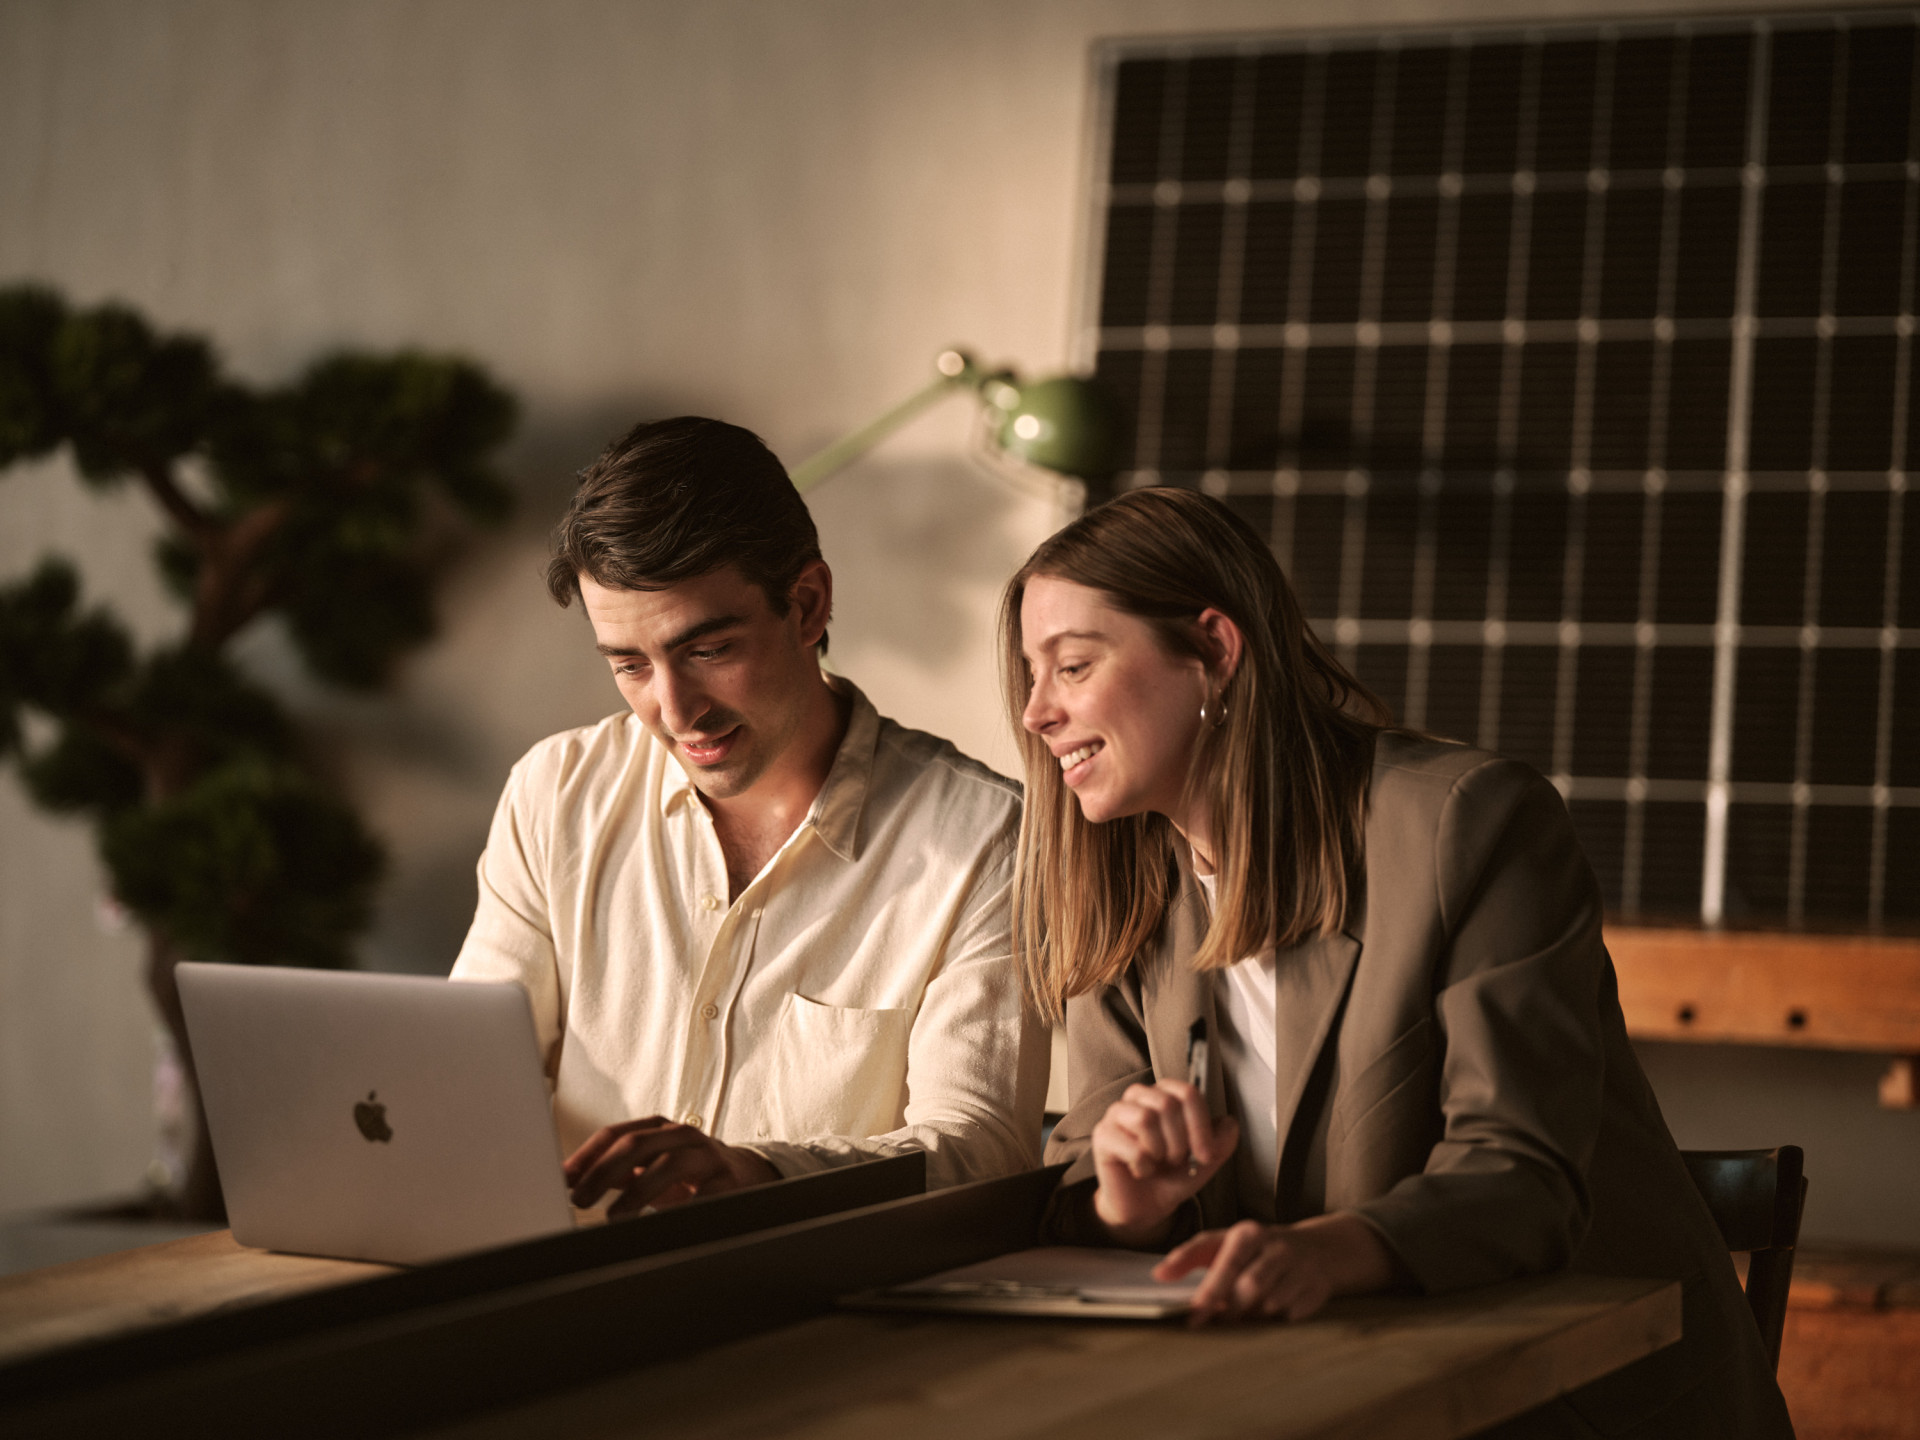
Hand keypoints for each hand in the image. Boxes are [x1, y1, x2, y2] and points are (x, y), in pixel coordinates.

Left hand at [564, 1117, 778, 1216]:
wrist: (747, 1176)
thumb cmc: (688, 1174)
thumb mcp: (652, 1166)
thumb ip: (616, 1173)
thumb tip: (569, 1182)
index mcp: (659, 1129)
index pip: (616, 1133)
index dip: (587, 1155)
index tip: (564, 1178)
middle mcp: (682, 1136)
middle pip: (637, 1144)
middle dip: (603, 1172)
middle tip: (579, 1199)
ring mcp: (706, 1157)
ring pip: (668, 1165)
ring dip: (636, 1193)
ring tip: (614, 1218)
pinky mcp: (727, 1181)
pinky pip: (701, 1196)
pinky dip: (679, 1211)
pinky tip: (660, 1228)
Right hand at [1089, 1080, 1239, 1247]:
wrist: (1145, 1205)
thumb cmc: (1172, 1176)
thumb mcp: (1205, 1161)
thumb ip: (1221, 1141)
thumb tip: (1229, 1123)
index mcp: (1165, 1094)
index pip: (1187, 1092)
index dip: (1200, 1125)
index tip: (1205, 1154)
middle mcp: (1139, 1097)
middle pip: (1166, 1103)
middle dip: (1180, 1141)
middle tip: (1177, 1160)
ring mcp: (1117, 1113)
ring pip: (1145, 1118)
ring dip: (1160, 1150)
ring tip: (1158, 1162)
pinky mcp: (1102, 1135)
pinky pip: (1131, 1146)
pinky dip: (1143, 1165)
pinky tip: (1141, 1170)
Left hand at [1153, 1211, 1397, 1323]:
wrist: (1319, 1249)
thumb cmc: (1257, 1250)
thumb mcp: (1226, 1243)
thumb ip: (1193, 1257)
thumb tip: (1158, 1276)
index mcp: (1248, 1233)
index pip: (1225, 1261)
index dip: (1208, 1289)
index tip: (1193, 1313)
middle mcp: (1276, 1247)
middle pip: (1248, 1287)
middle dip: (1228, 1309)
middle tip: (1210, 1323)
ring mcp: (1300, 1268)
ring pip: (1269, 1304)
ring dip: (1252, 1315)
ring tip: (1243, 1313)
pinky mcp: (1317, 1289)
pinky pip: (1290, 1315)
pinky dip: (1276, 1318)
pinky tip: (1273, 1311)